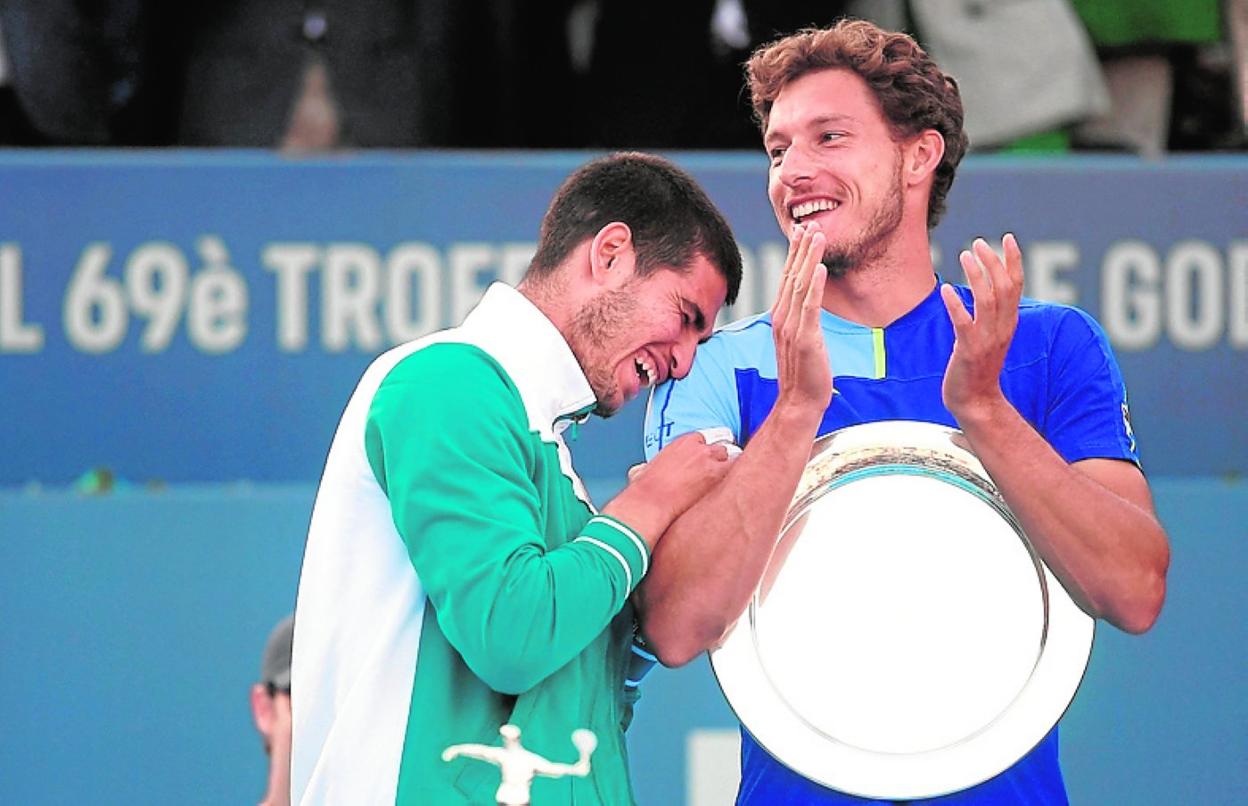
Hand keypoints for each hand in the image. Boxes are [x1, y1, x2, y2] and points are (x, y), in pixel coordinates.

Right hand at [633, 432, 731, 522]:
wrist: (650, 502)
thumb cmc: (644, 490)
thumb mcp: (645, 470)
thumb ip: (652, 466)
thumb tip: (642, 471)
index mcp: (682, 443)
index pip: (705, 440)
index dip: (707, 453)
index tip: (707, 462)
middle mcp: (699, 448)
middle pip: (722, 448)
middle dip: (722, 460)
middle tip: (718, 475)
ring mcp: (710, 460)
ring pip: (734, 457)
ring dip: (731, 469)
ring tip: (730, 484)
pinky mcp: (718, 475)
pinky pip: (738, 470)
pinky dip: (739, 479)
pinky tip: (736, 491)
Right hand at [771, 223, 832, 411]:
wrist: (799, 401)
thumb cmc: (804, 374)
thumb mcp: (801, 340)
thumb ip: (801, 319)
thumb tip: (808, 304)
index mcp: (780, 317)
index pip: (787, 279)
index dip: (795, 254)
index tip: (801, 232)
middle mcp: (782, 318)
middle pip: (791, 276)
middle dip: (801, 249)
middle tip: (809, 224)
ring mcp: (791, 328)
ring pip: (799, 285)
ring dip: (809, 258)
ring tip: (817, 236)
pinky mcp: (805, 338)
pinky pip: (809, 306)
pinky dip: (814, 286)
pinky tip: (820, 268)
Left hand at [940, 234, 1022, 422]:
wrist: (976, 401)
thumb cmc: (977, 368)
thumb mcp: (988, 337)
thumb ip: (988, 316)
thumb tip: (981, 291)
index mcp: (1008, 323)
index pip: (1016, 285)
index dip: (1013, 260)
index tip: (1007, 238)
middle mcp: (1002, 329)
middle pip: (1005, 288)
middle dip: (993, 262)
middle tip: (977, 244)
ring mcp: (987, 340)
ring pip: (987, 300)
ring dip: (977, 275)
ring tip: (964, 256)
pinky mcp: (969, 351)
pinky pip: (964, 323)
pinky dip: (956, 304)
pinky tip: (945, 290)